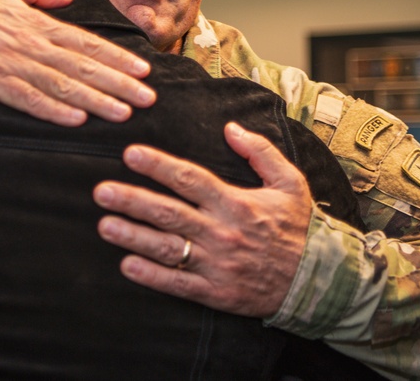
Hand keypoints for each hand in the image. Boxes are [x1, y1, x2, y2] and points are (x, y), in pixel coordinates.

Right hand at [0, 0, 154, 125]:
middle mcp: (28, 41)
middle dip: (118, 83)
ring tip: (123, 114)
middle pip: (81, 66)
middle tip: (148, 99)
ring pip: (60, 84)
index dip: (116, 57)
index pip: (84, 41)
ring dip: (95, 100)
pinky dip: (51, 109)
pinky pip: (25, 98)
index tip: (143, 70)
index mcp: (34, 20)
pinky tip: (75, 119)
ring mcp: (8, 62)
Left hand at [92, 122, 311, 317]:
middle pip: (169, 213)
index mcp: (236, 203)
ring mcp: (217, 265)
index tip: (130, 154)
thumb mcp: (290, 182)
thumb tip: (230, 127)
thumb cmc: (299, 228)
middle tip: (101, 191)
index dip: (158, 166)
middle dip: (132, 200)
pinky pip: (178, 284)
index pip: (190, 179)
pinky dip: (152, 276)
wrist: (319, 283)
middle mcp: (222, 233)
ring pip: (167, 248)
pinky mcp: (215, 292)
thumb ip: (260, 151)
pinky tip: (127, 265)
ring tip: (104, 225)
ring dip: (133, 236)